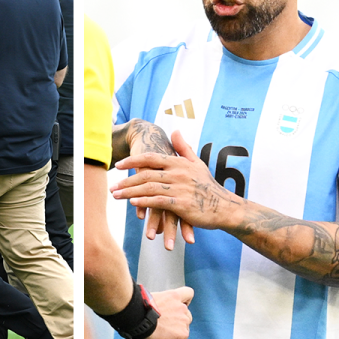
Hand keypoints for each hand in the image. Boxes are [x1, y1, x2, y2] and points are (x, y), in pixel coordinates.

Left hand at [112, 130, 242, 230]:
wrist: (226, 207)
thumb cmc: (209, 186)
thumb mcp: (197, 164)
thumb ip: (184, 147)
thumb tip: (175, 130)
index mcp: (179, 163)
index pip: (150, 158)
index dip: (132, 161)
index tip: (117, 166)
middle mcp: (178, 173)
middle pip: (145, 174)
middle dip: (126, 181)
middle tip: (112, 187)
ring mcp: (180, 188)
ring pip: (148, 188)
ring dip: (130, 193)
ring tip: (116, 196)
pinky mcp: (182, 204)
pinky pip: (159, 202)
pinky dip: (144, 202)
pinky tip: (133, 204)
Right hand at [139, 287, 192, 338]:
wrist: (137, 319)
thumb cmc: (138, 309)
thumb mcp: (150, 299)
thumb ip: (160, 303)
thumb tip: (156, 309)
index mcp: (173, 296)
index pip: (188, 293)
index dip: (185, 301)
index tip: (179, 306)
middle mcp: (181, 307)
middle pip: (187, 315)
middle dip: (178, 321)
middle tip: (166, 326)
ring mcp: (183, 321)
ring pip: (184, 329)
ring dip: (175, 333)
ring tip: (161, 336)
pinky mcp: (183, 334)